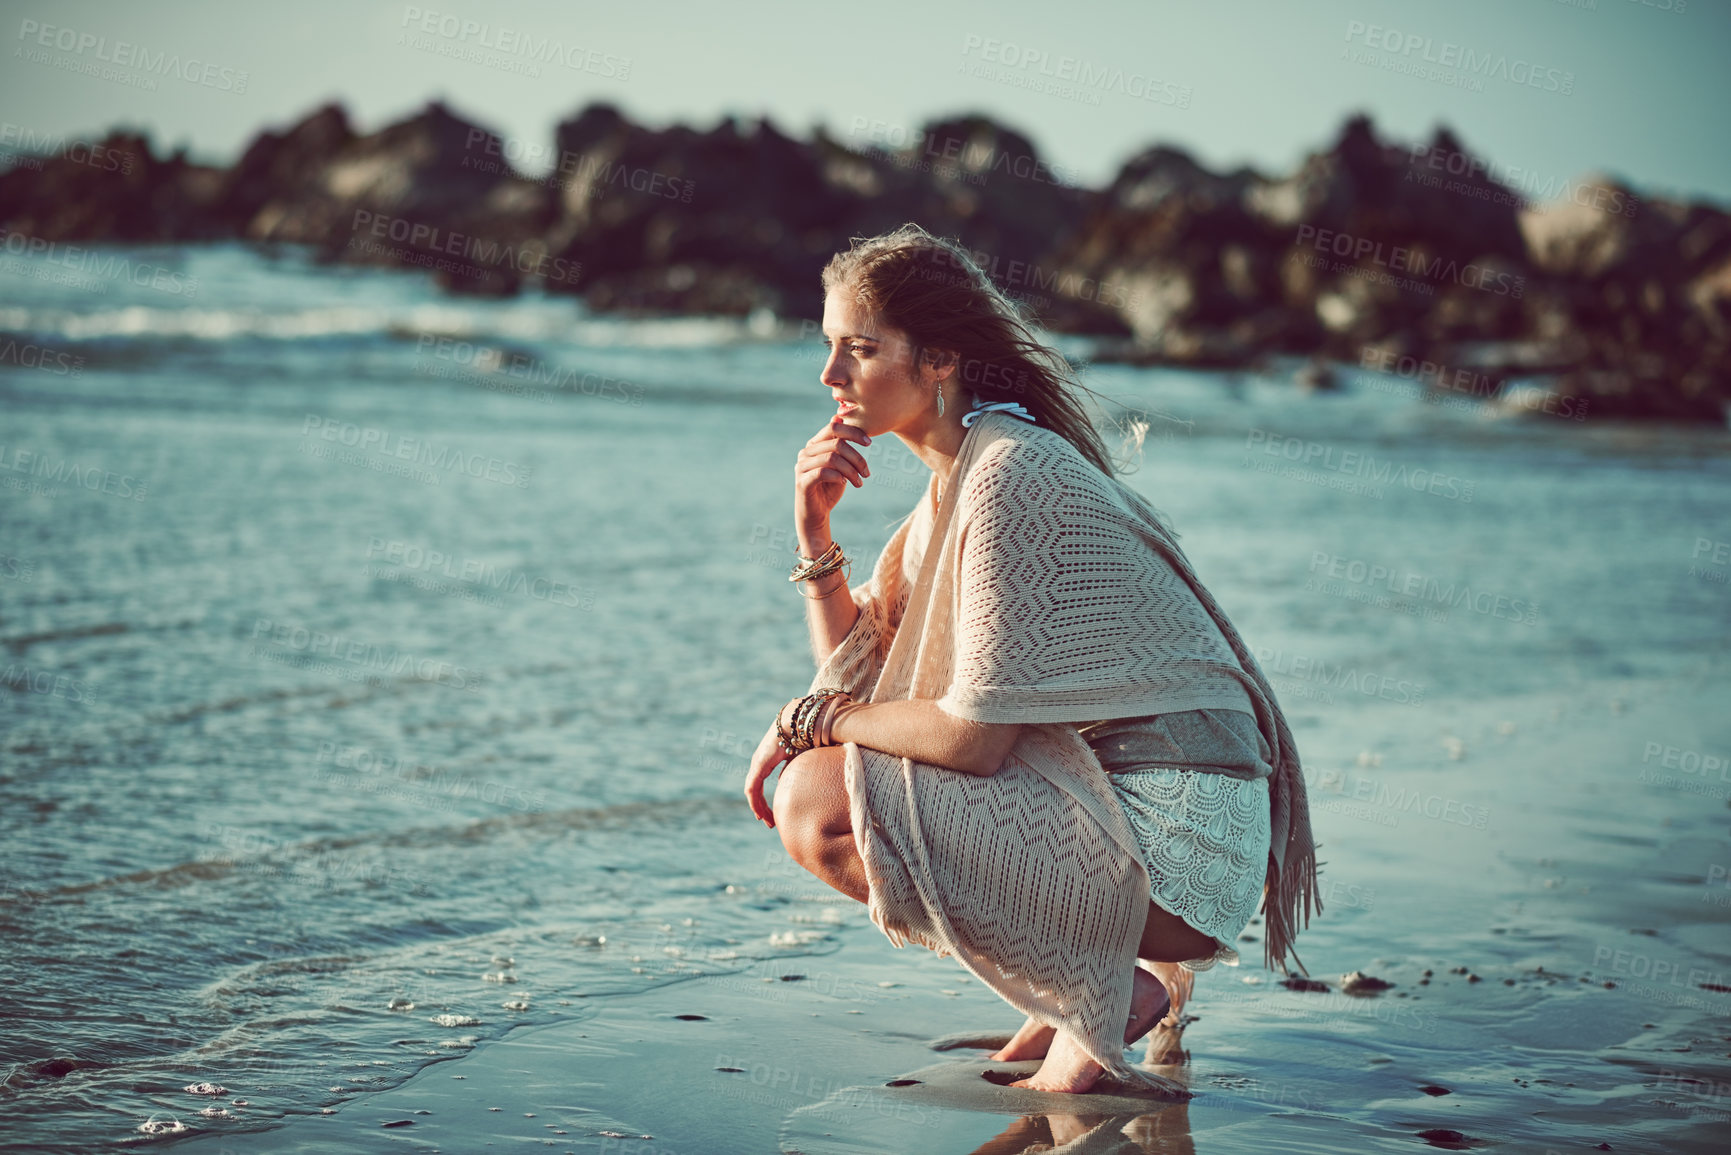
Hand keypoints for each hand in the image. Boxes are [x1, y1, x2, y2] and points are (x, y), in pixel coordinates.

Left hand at [744, 718, 793, 827]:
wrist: (800, 720)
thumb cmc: (804, 736)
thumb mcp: (801, 759)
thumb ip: (797, 771)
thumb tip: (799, 786)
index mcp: (767, 760)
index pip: (760, 784)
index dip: (764, 800)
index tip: (770, 814)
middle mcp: (759, 762)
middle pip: (755, 791)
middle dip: (762, 808)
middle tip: (769, 822)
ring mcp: (757, 763)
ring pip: (752, 791)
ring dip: (758, 808)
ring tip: (767, 821)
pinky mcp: (759, 764)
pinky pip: (753, 788)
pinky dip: (755, 801)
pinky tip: (760, 812)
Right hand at [794, 416, 871, 531]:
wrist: (817, 514)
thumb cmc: (829, 488)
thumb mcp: (840, 465)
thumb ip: (840, 445)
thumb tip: (840, 418)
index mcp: (815, 444)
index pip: (834, 428)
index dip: (853, 432)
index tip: (870, 443)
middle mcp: (806, 452)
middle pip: (836, 443)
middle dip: (857, 456)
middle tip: (867, 472)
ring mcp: (802, 467)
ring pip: (832, 458)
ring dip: (851, 470)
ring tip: (860, 482)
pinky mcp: (802, 482)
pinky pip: (823, 472)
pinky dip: (839, 476)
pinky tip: (846, 483)